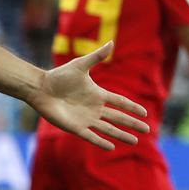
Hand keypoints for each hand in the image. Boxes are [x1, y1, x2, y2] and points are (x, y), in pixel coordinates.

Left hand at [27, 42, 149, 150]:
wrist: (41, 88)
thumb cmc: (59, 76)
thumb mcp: (80, 65)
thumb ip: (97, 57)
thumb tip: (111, 42)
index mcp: (98, 94)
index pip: (120, 102)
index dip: (132, 107)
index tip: (145, 113)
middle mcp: (94, 108)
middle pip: (118, 118)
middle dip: (132, 124)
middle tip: (147, 130)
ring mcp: (86, 119)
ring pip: (108, 129)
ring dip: (121, 135)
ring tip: (135, 141)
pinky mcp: (76, 127)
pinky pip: (91, 136)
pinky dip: (101, 142)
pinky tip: (112, 147)